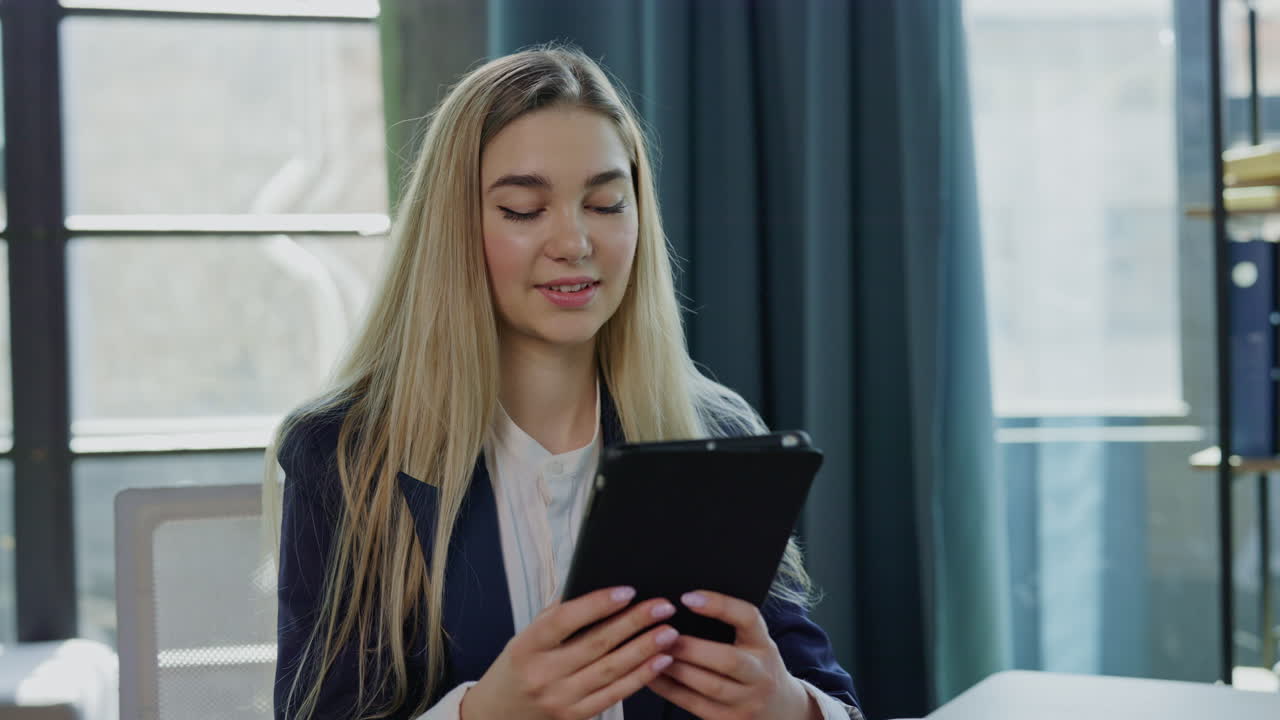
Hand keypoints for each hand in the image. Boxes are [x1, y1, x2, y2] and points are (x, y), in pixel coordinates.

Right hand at [462, 586, 679, 719]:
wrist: (497, 716)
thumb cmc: (517, 668)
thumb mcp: (526, 637)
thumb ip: (557, 614)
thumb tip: (597, 585)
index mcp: (526, 647)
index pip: (564, 620)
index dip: (597, 604)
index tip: (627, 591)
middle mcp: (542, 674)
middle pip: (596, 644)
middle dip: (634, 623)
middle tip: (662, 606)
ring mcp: (559, 699)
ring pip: (610, 670)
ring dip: (644, 649)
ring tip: (669, 631)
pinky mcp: (575, 717)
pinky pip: (614, 695)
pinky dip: (640, 677)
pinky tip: (660, 661)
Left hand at [646, 590, 816, 719]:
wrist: (778, 710)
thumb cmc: (756, 668)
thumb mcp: (754, 643)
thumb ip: (730, 626)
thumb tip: (683, 603)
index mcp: (764, 645)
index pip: (749, 618)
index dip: (719, 605)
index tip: (687, 598)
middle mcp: (760, 674)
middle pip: (728, 659)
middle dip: (690, 647)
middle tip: (661, 634)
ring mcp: (746, 701)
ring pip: (709, 685)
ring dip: (676, 668)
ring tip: (652, 653)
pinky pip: (693, 704)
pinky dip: (668, 689)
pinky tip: (651, 675)